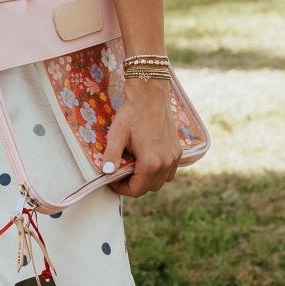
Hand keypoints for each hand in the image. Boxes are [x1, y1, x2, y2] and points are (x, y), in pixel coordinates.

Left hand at [103, 77, 182, 196]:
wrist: (151, 95)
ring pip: (161, 181)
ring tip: (134, 168)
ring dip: (147, 180)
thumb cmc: (132, 114)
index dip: (122, 189)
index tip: (113, 180)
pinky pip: (170, 171)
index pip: (136, 190)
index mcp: (151, 162)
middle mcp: (166, 163)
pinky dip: (159, 172)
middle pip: (149, 188)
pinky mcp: (178, 151)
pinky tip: (147, 161)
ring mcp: (174, 157)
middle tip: (121, 174)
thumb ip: (111, 156)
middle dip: (134, 185)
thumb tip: (106, 171)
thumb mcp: (117, 135)